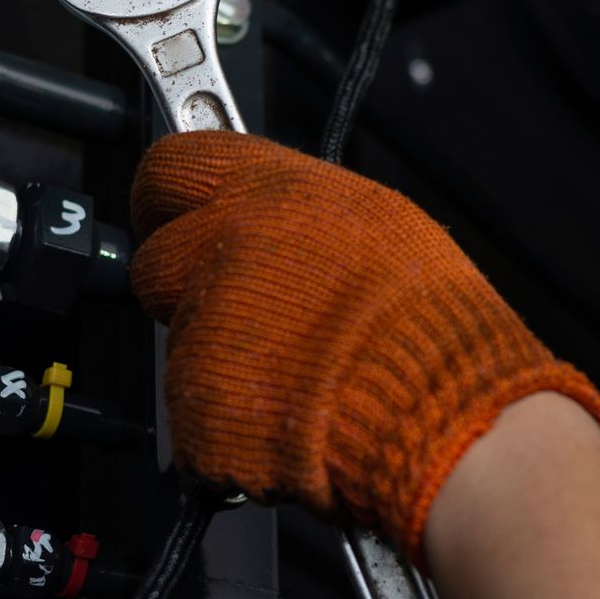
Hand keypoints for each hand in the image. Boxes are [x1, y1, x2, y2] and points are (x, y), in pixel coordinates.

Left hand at [129, 132, 599, 562]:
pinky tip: (288, 422)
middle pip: (154, 263)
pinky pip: (194, 417)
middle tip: (242, 318)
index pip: (169, 168)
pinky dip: (229, 430)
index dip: (166, 203)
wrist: (445, 415)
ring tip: (296, 380)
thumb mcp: (377, 225)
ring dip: (220, 366)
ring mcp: (203, 329)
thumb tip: (267, 219)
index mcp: (268, 192)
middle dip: (184, 292)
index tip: (168, 218)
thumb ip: (298, 216)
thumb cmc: (432, 329)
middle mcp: (223, 249)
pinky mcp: (197, 404)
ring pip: (179, 347)